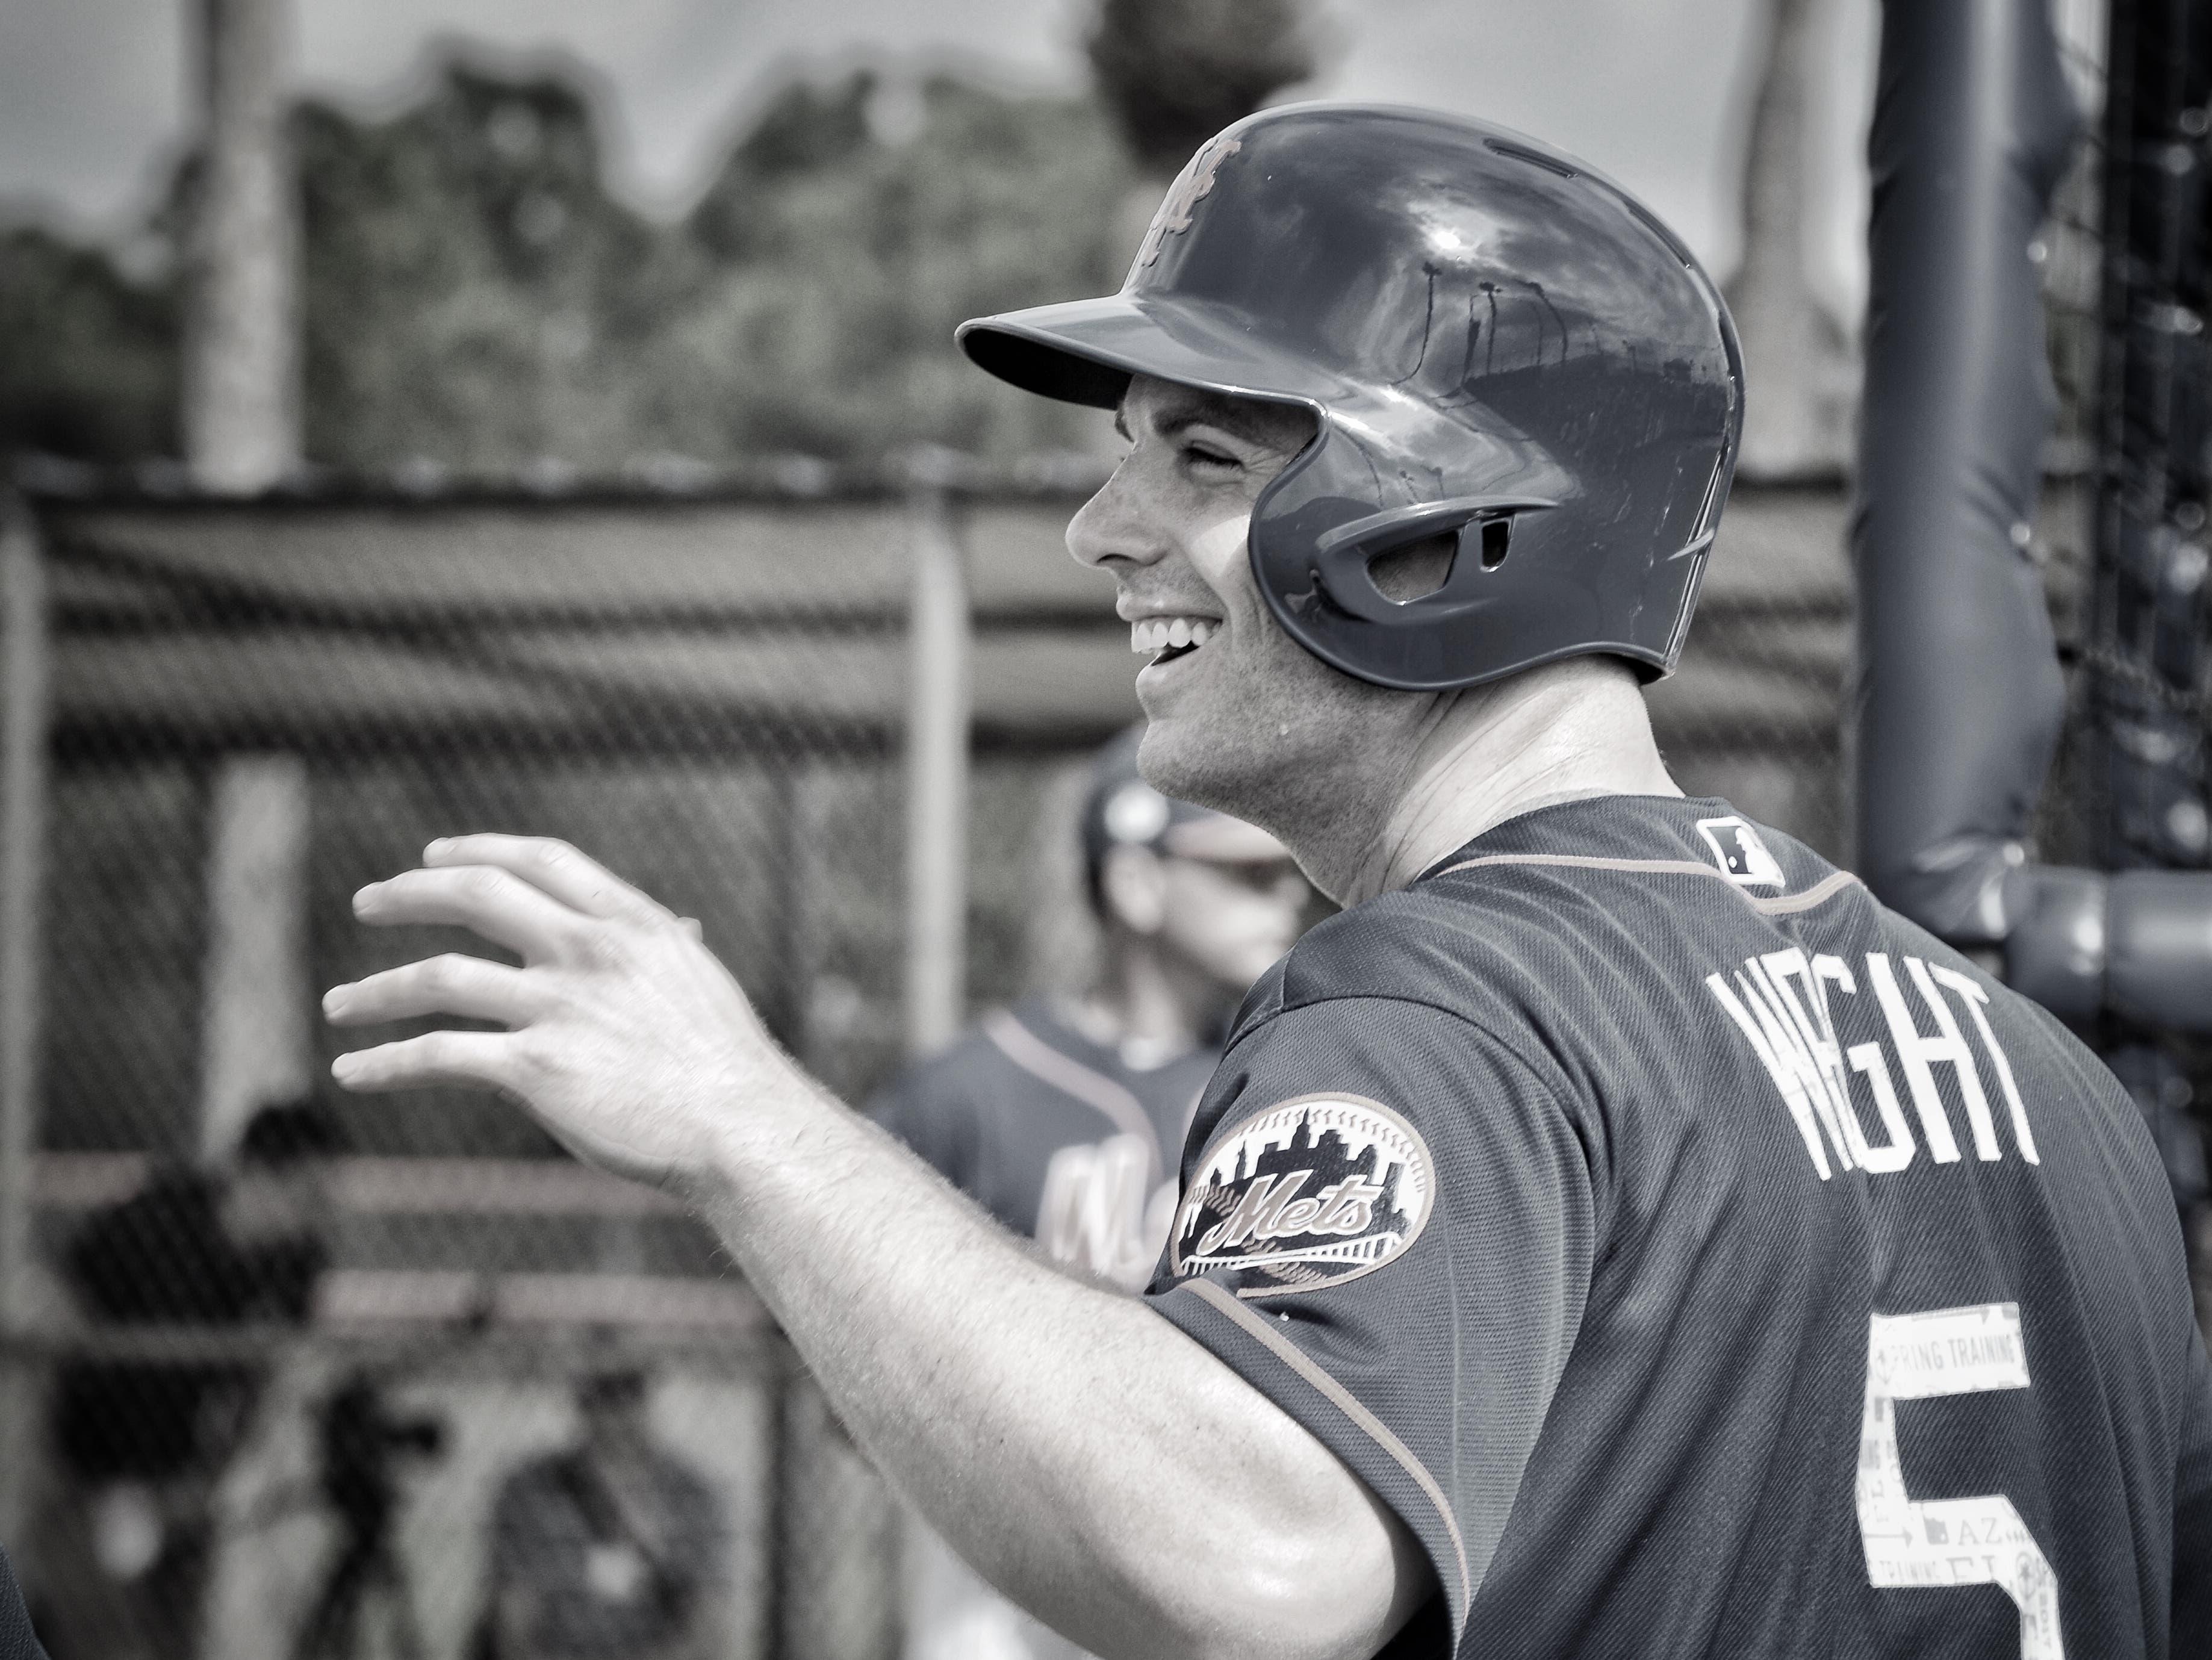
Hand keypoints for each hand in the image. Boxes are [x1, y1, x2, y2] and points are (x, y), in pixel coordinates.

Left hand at [324, 835, 789, 1187]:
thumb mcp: (701, 984)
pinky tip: (354, 1071)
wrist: (741, 1131)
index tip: (434, 855)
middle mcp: (591, 951)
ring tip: (339, 1004)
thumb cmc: (727, 1068)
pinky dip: (385, 1063)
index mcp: (634, 923)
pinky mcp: (535, 1069)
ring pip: (440, 977)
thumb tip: (679, 926)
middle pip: (478, 896)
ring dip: (376, 990)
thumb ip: (671, 950)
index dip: (479, 849)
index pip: (542, 859)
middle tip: (366, 904)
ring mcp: (559, 1007)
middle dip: (410, 894)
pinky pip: (438, 1056)